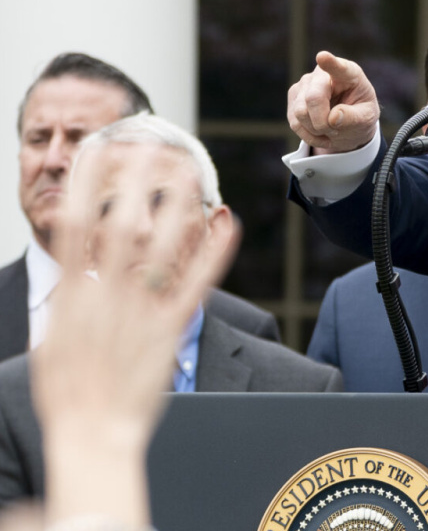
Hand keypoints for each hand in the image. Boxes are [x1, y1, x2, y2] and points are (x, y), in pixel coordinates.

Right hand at [32, 144, 238, 527]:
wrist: (92, 434)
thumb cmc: (68, 392)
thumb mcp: (51, 340)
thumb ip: (63, 301)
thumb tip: (68, 271)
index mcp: (70, 297)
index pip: (74, 227)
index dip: (84, 186)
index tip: (95, 153)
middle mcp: (105, 298)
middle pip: (120, 226)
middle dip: (135, 182)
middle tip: (150, 144)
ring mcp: (139, 313)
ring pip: (161, 248)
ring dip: (177, 205)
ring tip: (189, 170)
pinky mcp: (170, 330)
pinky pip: (196, 284)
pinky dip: (213, 252)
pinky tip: (226, 223)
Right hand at [287, 51, 379, 153]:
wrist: (349, 121)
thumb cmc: (361, 113)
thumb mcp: (366, 118)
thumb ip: (353, 117)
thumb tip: (333, 118)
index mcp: (348, 73)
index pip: (338, 67)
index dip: (330, 63)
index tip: (322, 57)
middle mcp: (322, 74)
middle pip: (313, 98)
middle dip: (323, 122)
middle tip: (336, 132)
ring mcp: (304, 84)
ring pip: (301, 112)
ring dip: (317, 130)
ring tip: (332, 131)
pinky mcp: (293, 98)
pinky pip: (295, 123)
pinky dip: (309, 136)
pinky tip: (322, 136)